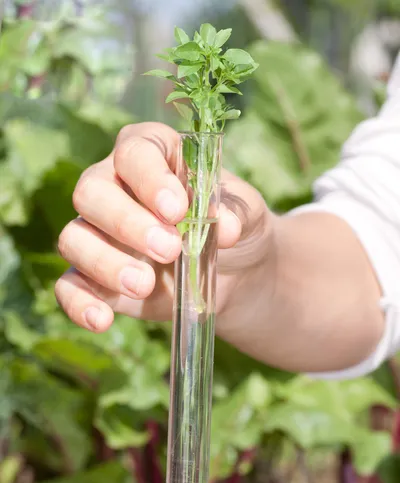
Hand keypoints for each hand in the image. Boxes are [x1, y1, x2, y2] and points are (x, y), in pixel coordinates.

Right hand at [56, 122, 270, 332]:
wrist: (232, 273)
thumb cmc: (233, 227)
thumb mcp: (247, 213)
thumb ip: (236, 212)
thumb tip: (225, 227)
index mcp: (152, 155)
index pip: (135, 152)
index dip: (150, 179)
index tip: (177, 210)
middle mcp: (114, 186)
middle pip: (91, 192)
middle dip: (126, 223)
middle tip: (169, 250)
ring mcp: (98, 233)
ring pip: (74, 238)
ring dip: (105, 263)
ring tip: (145, 285)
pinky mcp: (94, 276)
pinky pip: (69, 285)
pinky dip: (79, 303)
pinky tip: (102, 320)